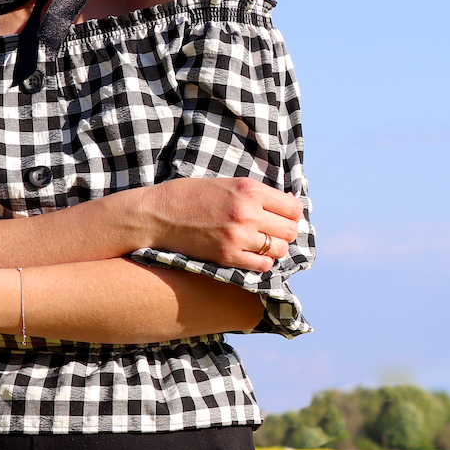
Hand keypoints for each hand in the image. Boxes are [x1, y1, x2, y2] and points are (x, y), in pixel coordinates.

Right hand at [142, 177, 302, 271]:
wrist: (157, 215)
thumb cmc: (189, 195)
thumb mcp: (225, 183)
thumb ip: (255, 194)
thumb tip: (288, 203)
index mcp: (248, 189)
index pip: (292, 207)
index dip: (292, 212)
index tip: (284, 215)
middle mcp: (247, 212)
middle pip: (289, 230)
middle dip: (285, 231)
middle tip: (274, 231)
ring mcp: (237, 236)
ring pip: (279, 249)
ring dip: (275, 248)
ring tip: (263, 244)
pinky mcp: (227, 256)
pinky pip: (262, 266)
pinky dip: (263, 262)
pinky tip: (252, 255)